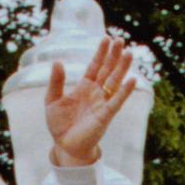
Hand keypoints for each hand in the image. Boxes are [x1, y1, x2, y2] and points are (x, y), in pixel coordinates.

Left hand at [45, 36, 136, 167]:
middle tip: (120, 40)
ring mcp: (102, 103)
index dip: (101, 53)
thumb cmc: (59, 124)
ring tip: (128, 53)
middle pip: (108, 70)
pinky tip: (132, 79)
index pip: (95, 66)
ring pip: (114, 82)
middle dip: (114, 56)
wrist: (65, 145)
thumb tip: (58, 62)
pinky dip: (125, 91)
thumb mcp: (52, 100)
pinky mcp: (105, 116)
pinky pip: (117, 101)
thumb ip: (56, 82)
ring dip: (122, 68)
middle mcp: (96, 93)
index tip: (107, 39)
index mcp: (84, 87)